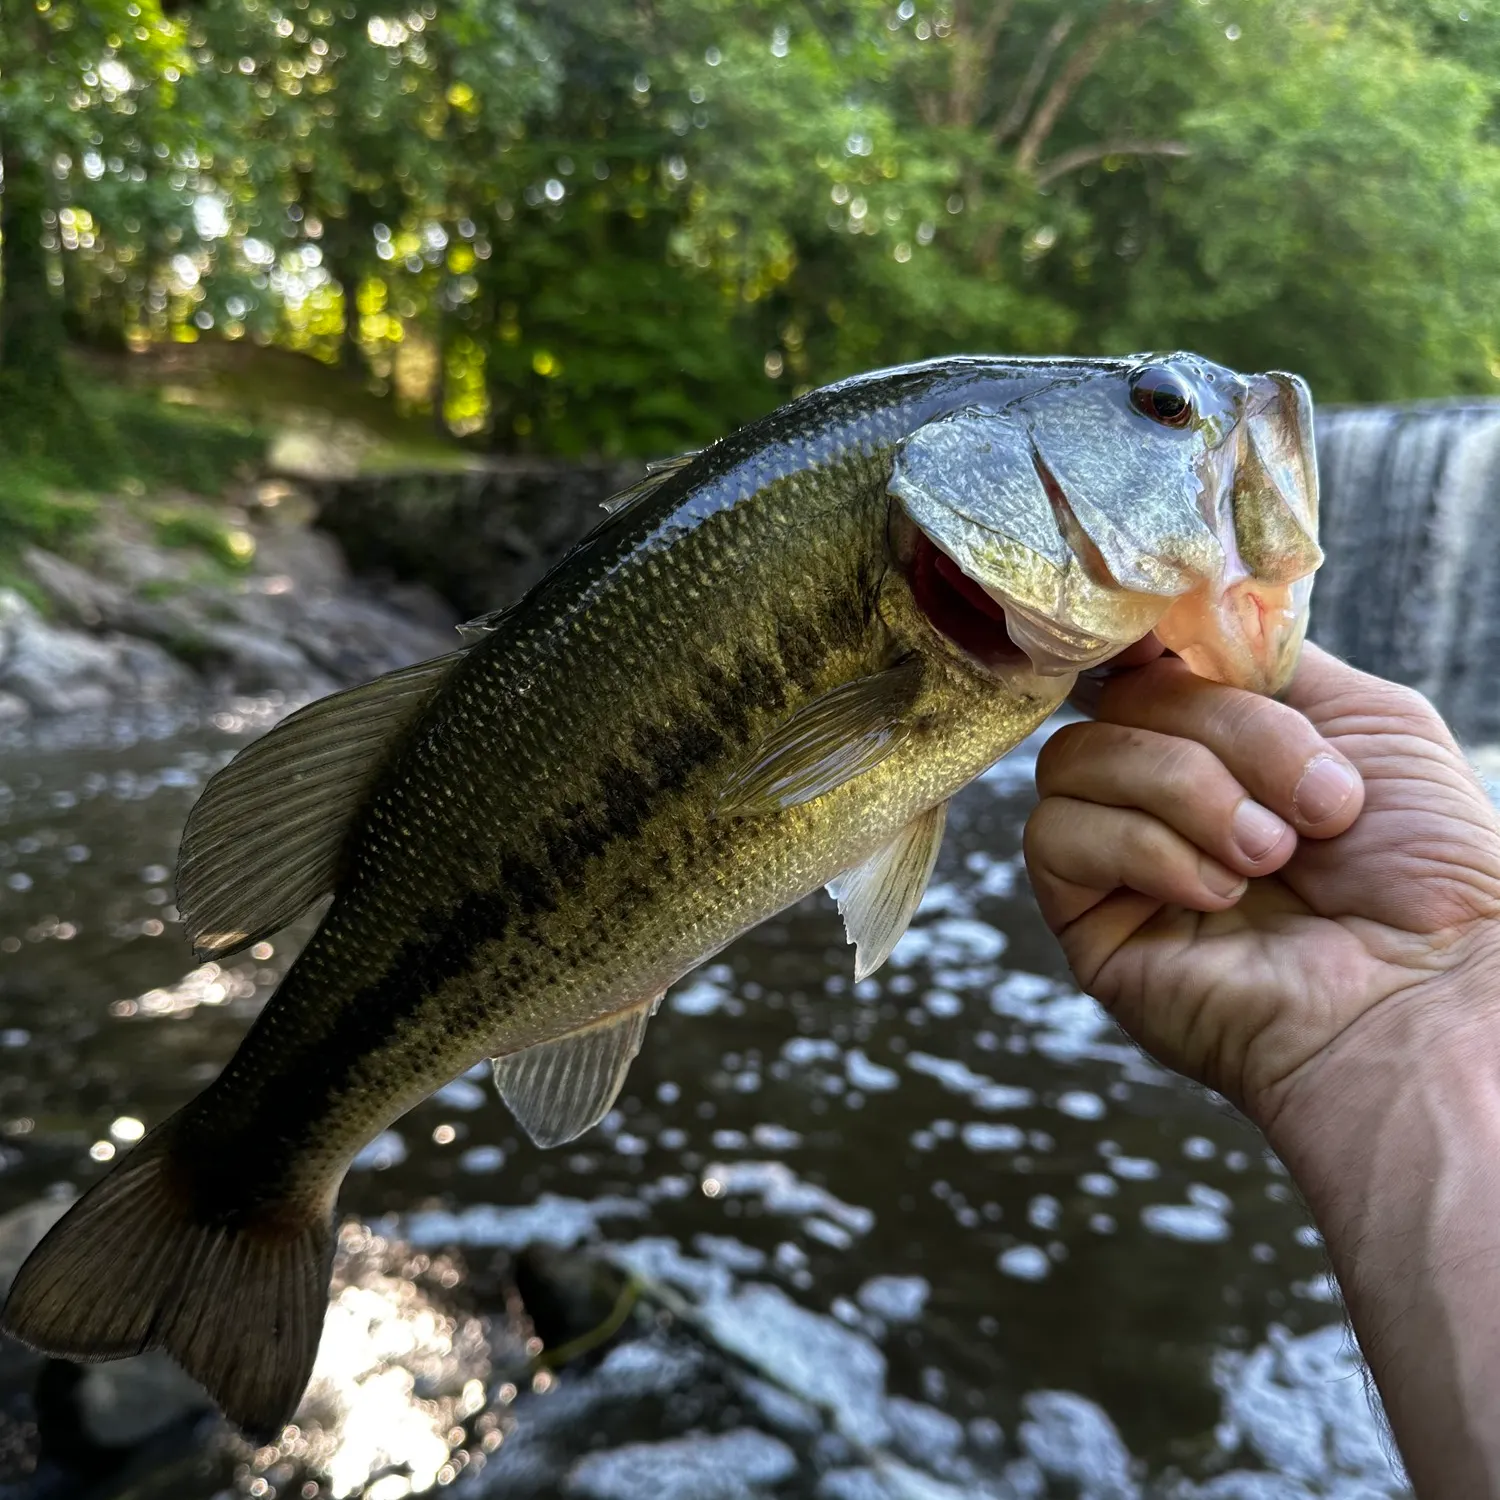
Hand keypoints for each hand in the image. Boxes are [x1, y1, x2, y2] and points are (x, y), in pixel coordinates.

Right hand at [1023, 642, 1499, 1129]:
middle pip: (1117, 702)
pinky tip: (1217, 891)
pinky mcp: (1086, 922)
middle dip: (1222, 736)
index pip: (1139, 664)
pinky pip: (1056, 837)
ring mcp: (1119, 859)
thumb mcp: (1371, 719)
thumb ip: (1266, 660)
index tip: (1174, 638)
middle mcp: (1163, 794)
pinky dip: (1144, 849)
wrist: (1426, 994)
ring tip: (1269, 855)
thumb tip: (1164, 624)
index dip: (1144, 640)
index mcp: (1222, 743)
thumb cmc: (1425, 869)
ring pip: (1072, 760)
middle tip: (1310, 804)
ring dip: (1186, 793)